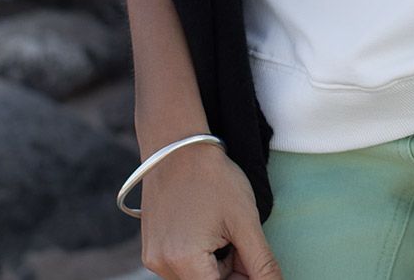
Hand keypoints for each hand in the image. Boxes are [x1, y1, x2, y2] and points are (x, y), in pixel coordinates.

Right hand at [137, 139, 283, 278]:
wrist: (179, 147)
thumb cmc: (214, 178)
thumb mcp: (245, 221)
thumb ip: (261, 263)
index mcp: (184, 261)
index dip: (243, 279)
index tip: (254, 264)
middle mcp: (162, 266)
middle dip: (231, 273)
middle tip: (244, 243)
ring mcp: (154, 259)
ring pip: (196, 278)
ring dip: (216, 267)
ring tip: (225, 231)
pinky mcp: (152, 250)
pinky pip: (182, 267)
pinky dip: (200, 258)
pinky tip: (208, 230)